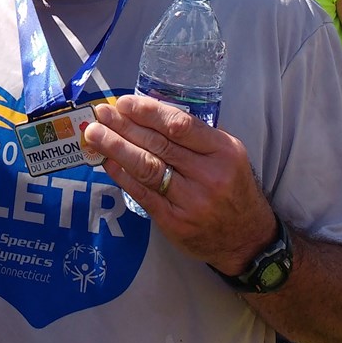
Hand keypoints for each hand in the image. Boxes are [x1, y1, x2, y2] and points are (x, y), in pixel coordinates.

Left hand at [84, 94, 275, 275]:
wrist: (246, 239)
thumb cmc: (233, 190)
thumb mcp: (228, 156)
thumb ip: (196, 137)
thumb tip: (149, 115)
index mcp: (224, 151)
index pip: (180, 125)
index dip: (149, 112)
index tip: (125, 103)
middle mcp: (208, 175)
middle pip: (159, 144)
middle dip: (125, 126)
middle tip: (101, 113)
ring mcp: (191, 200)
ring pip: (147, 168)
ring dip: (117, 148)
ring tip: (94, 134)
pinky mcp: (174, 221)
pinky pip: (142, 193)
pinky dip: (122, 176)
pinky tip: (108, 162)